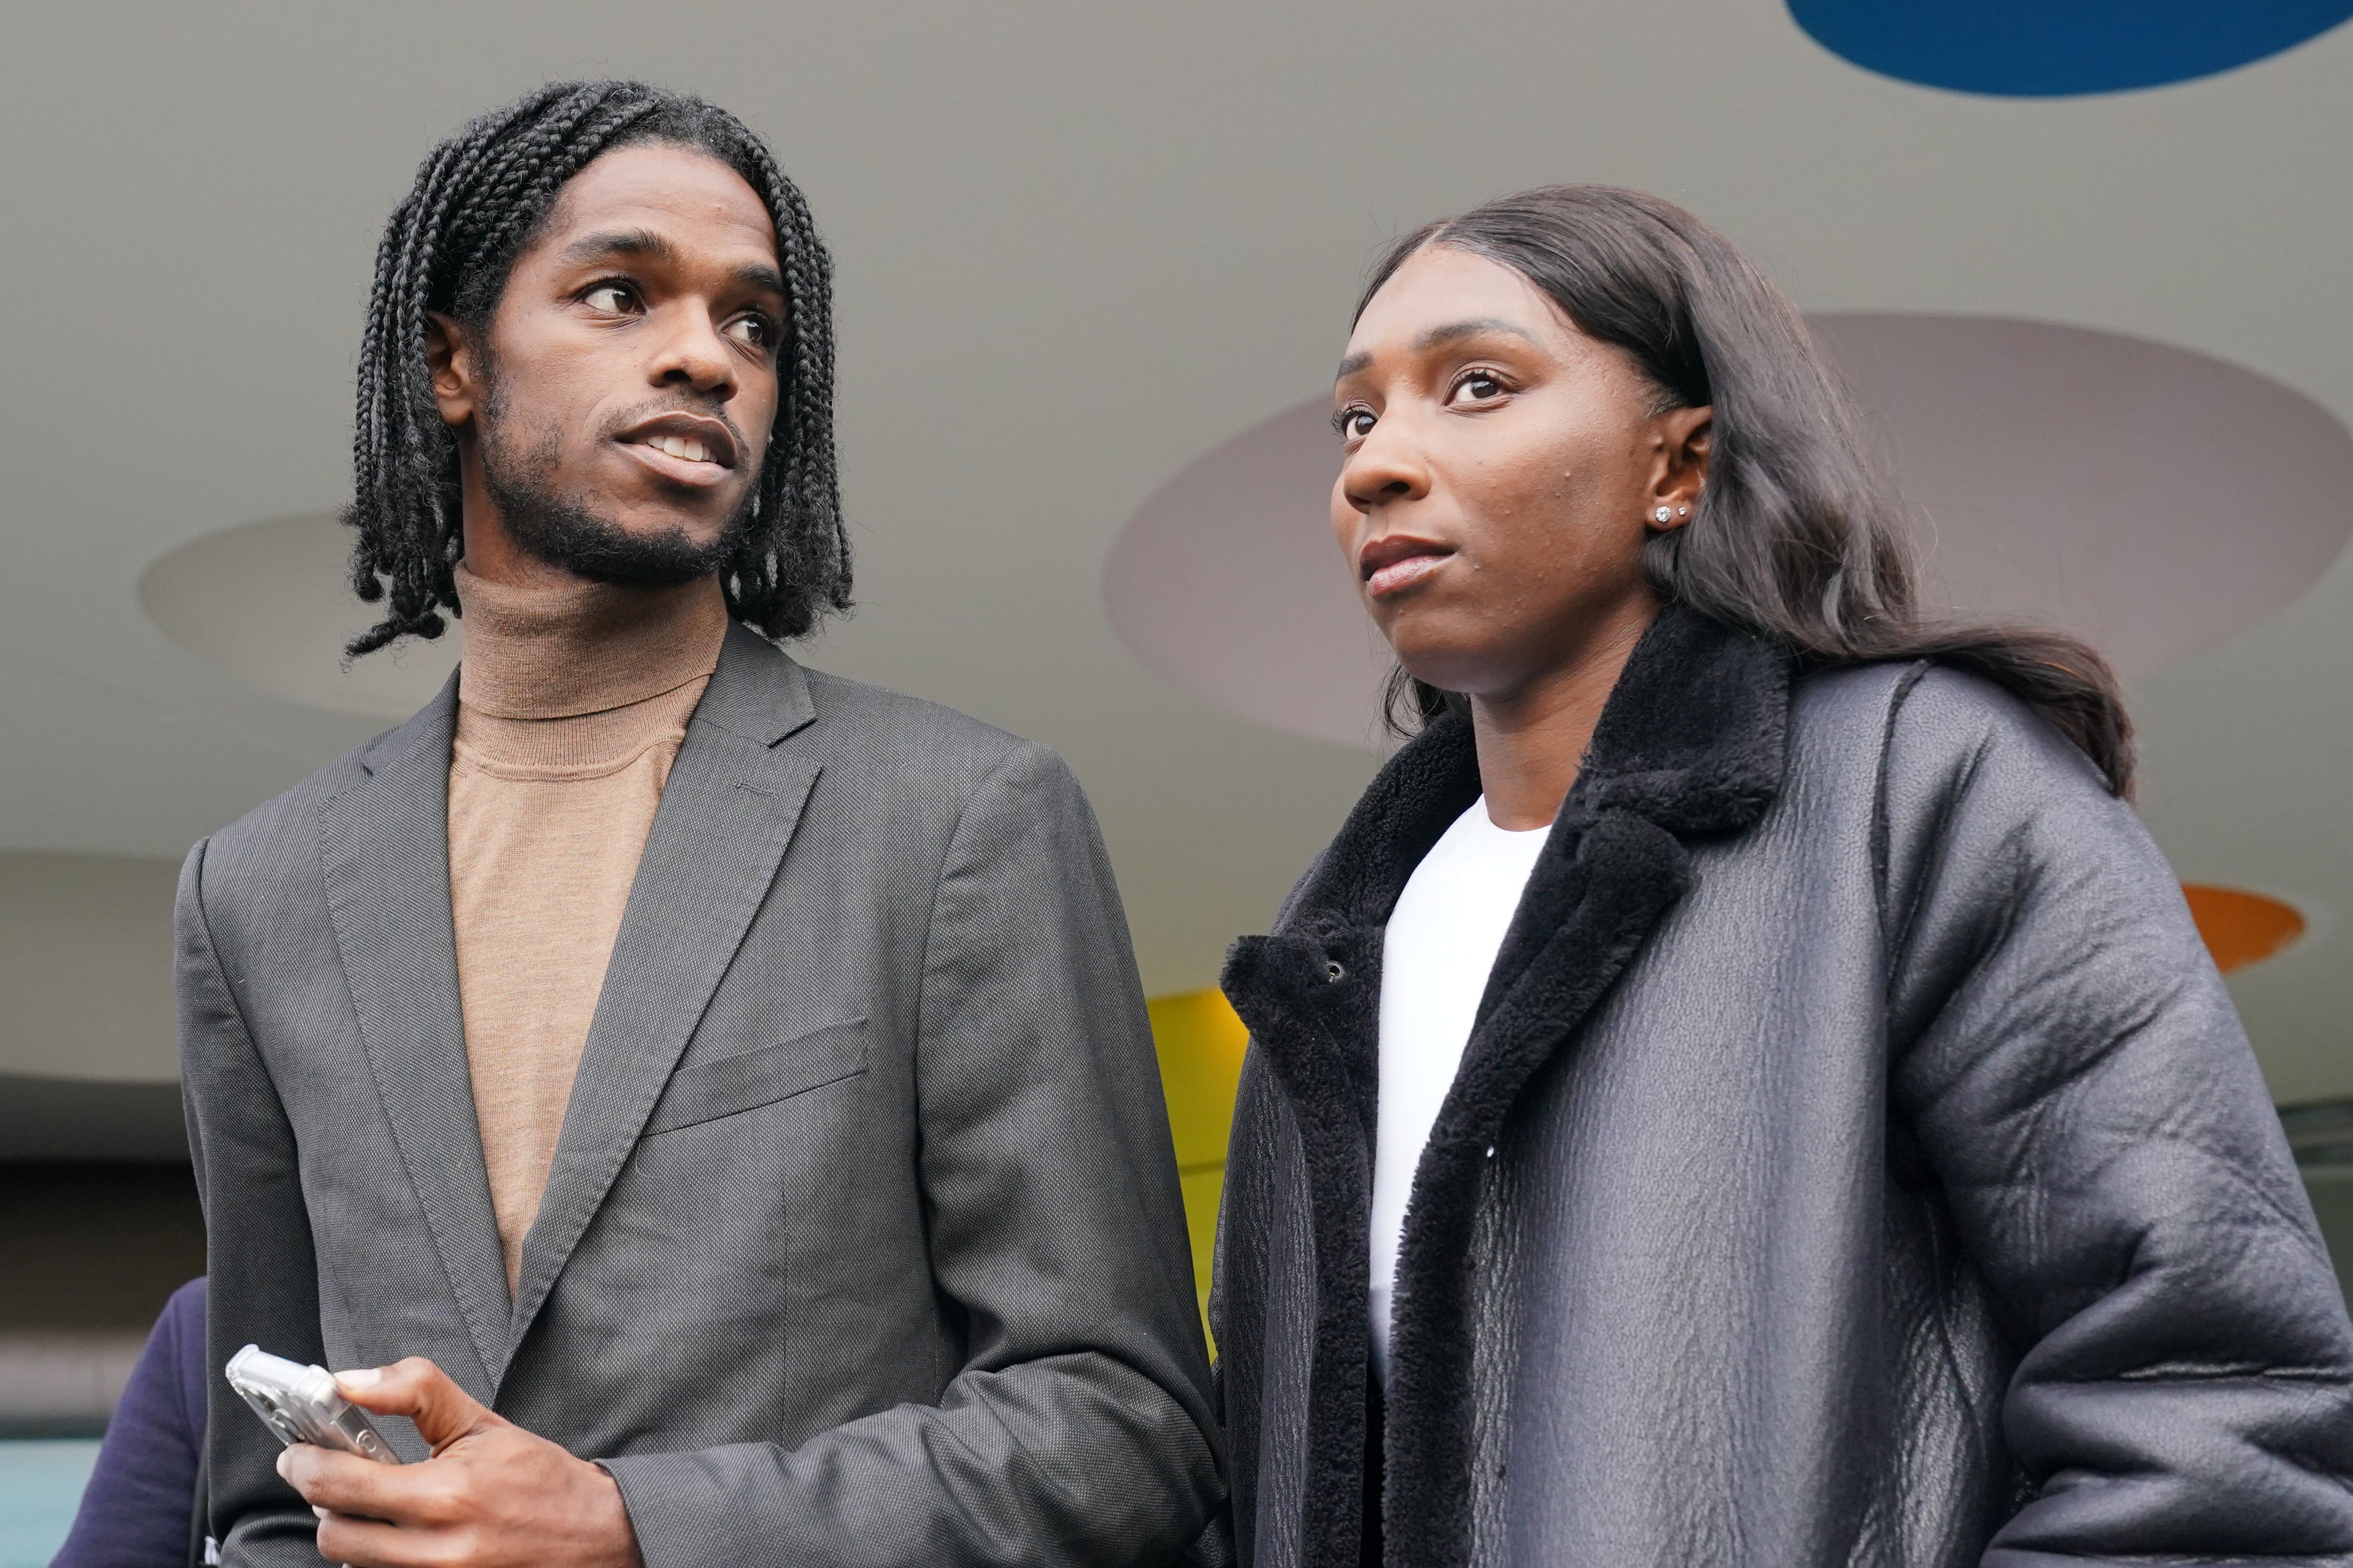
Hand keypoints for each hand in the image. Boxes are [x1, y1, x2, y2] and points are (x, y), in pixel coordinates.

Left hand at [275, 1356, 642, 1567]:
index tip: (296, 1453)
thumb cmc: (536, 1477)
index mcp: (446, 1494)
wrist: (593, 1534)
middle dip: (323, 1502)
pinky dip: (376, 1557)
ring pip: (351, 1563)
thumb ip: (414, 1391)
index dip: (305, 1465)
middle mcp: (438, 1549)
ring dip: (349, 1532)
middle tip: (331, 1478)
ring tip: (370, 1506)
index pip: (341, 1484)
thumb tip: (347, 1380)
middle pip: (333, 1534)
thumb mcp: (480, 1422)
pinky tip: (396, 1535)